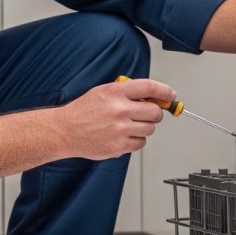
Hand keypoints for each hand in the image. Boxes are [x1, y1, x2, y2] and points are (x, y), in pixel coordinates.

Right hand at [57, 78, 174, 159]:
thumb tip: (153, 97)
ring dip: (144, 127)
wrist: (65, 131)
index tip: (170, 95)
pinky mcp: (119, 146)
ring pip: (150, 129)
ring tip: (129, 125)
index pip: (150, 88)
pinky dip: (136, 140)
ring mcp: (120, 129)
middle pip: (155, 112)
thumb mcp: (103, 91)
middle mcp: (120, 110)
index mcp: (116, 92)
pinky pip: (140, 143)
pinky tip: (123, 135)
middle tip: (147, 114)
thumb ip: (127, 92)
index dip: (165, 91)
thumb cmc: (83, 111)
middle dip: (155, 113)